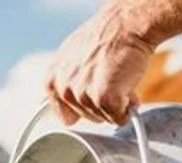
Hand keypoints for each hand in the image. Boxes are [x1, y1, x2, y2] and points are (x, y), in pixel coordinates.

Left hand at [46, 8, 155, 125]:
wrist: (125, 25)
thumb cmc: (105, 38)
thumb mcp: (72, 58)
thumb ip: (66, 83)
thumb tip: (60, 108)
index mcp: (52, 80)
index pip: (65, 116)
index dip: (86, 108)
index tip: (94, 96)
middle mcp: (64, 88)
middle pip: (88, 118)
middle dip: (102, 103)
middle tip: (110, 78)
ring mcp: (83, 94)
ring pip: (104, 118)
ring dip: (116, 104)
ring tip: (118, 77)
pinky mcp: (103, 98)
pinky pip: (119, 118)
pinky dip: (128, 107)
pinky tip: (127, 86)